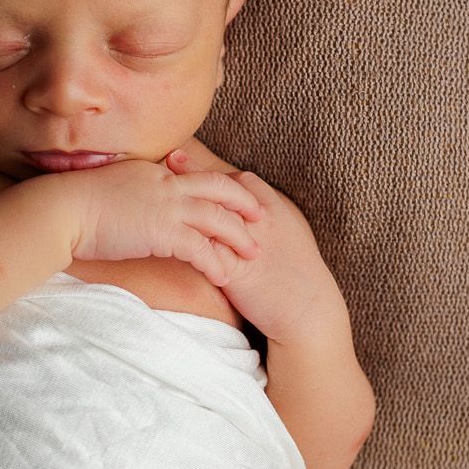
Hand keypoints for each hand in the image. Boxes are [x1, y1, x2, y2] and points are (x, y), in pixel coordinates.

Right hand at [67, 153, 264, 285]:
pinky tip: (224, 275)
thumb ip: (130, 192)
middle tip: (261, 218)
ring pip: (217, 217)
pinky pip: (200, 246)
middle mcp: (166, 183)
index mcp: (154, 172)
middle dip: (244, 203)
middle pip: (218, 188)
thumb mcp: (109, 189)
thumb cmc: (74, 204)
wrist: (61, 210)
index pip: (196, 176)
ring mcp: (166, 205)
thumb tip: (131, 202)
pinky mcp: (162, 230)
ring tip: (253, 253)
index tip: (235, 197)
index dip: (220, 187)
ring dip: (238, 236)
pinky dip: (216, 261)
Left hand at [165, 150, 340, 342]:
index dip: (214, 170)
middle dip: (196, 173)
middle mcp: (262, 221)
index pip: (241, 182)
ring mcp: (248, 243)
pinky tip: (161, 231)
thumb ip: (269, 219)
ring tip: (159, 188)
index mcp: (275, 210)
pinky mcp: (235, 270)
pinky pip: (205, 249)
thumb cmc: (301, 276)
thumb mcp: (291, 235)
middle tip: (170, 157)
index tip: (192, 158)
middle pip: (222, 191)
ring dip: (185, 201)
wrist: (309, 310)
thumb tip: (249, 210)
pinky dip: (184, 237)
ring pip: (211, 214)